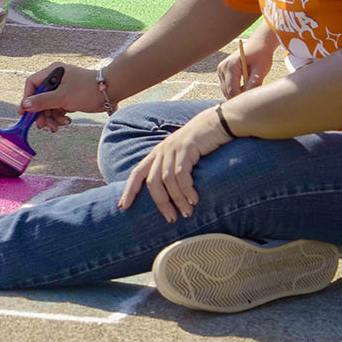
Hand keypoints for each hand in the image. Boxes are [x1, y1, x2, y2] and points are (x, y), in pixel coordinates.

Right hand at [17, 62, 98, 132]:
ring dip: (52, 118)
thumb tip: (25, 105)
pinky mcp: (69, 98)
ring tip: (58, 126)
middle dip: (42, 113)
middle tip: (43, 126)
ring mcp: (62, 89)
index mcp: (53, 72)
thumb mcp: (62, 97)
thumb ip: (42, 101)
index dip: (27, 98)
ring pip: (49, 106)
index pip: (32, 84)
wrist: (110, 92)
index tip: (24, 112)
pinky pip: (58, 109)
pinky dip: (60, 117)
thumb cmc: (86, 89)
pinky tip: (67, 121)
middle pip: (40, 98)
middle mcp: (56, 79)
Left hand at [117, 109, 231, 221]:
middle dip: (160, 203)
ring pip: (167, 180)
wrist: (218, 122)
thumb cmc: (202, 143)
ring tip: (187, 213)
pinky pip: (182, 174)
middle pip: (151, 181)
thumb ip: (173, 170)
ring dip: (177, 199)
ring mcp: (173, 148)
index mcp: (157, 154)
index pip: (136, 173)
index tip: (123, 207)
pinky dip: (186, 189)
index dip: (129, 190)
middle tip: (171, 219)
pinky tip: (194, 199)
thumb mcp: (183, 156)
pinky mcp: (187, 148)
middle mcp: (161, 151)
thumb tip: (171, 196)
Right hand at [217, 28, 278, 97]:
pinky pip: (227, 87)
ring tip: (250, 88)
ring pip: (226, 91)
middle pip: (227, 92)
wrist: (258, 44)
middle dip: (240, 96)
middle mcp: (222, 68)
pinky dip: (236, 89)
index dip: (242, 98)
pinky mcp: (222, 72)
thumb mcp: (261, 69)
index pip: (232, 90)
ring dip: (238, 93)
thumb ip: (254, 83)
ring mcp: (220, 70)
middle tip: (253, 95)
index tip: (253, 100)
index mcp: (231, 66)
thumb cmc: (261, 54)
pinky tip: (246, 85)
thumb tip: (250, 97)